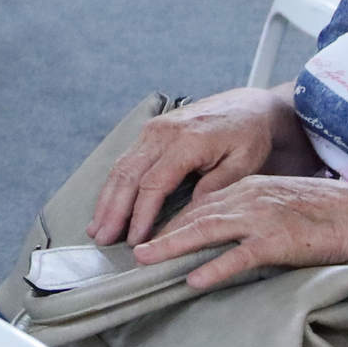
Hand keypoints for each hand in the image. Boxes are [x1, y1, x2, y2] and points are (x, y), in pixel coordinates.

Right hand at [86, 88, 295, 244]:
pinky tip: (106, 206)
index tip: (136, 240)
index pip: (154, 183)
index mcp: (187, 141)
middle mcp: (163, 132)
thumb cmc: (250, 137)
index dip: (141, 214)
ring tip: (97, 229)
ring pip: (121, 167)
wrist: (249, 106)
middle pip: (128, 175)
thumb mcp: (244, 164)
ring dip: (107, 200)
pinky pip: (126, 160)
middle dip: (113, 210)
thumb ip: (215, 187)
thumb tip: (188, 216)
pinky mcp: (150, 131)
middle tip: (104, 240)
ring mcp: (153, 130)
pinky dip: (114, 185)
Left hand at [129, 173, 347, 290]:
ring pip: (207, 230)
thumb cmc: (326, 213)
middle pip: (194, 214)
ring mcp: (263, 219)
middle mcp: (250, 198)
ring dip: (173, 246)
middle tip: (134, 247)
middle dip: (161, 230)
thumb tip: (222, 229)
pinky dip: (214, 268)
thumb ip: (251, 210)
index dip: (172, 217)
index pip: (201, 201)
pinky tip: (195, 279)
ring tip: (148, 259)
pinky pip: (239, 257)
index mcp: (251, 186)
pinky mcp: (278, 242)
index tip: (149, 231)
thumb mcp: (280, 201)